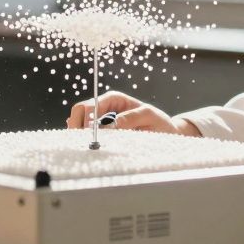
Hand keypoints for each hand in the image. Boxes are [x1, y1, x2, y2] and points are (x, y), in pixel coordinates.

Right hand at [65, 91, 199, 135]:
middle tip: (82, 141)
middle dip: (77, 125)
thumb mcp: (149, 116)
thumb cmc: (159, 122)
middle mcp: (104, 107)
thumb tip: (109, 125)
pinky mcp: (101, 132)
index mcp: (114, 98)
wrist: (165, 132)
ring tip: (87, 145)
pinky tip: (88, 145)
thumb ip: (130, 118)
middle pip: (79, 111)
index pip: (92, 104)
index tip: (91, 134)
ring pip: (79, 122)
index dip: (87, 119)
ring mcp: (101, 119)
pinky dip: (83, 139)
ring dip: (79, 133)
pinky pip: (85, 133)